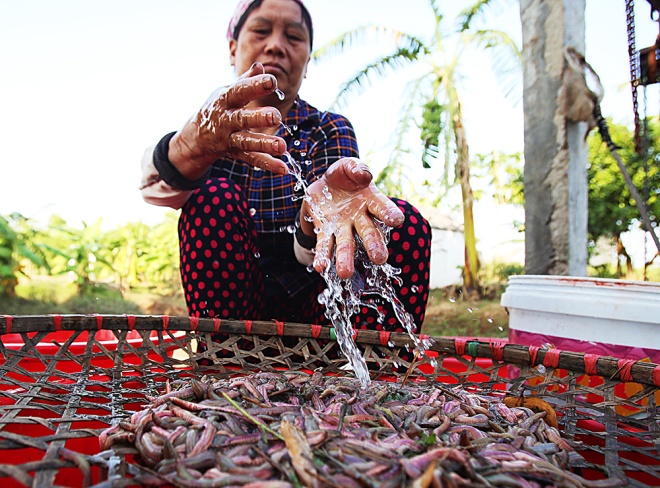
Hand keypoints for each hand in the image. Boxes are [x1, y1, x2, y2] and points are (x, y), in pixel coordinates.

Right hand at [168, 63, 288, 178]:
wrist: (196, 135)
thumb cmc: (219, 107)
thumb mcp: (227, 92)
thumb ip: (245, 81)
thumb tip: (260, 67)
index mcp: (225, 100)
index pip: (240, 91)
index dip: (255, 85)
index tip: (271, 81)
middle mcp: (226, 120)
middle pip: (242, 118)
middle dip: (259, 118)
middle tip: (275, 116)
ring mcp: (229, 138)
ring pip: (247, 141)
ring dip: (265, 144)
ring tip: (282, 146)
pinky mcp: (236, 152)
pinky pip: (252, 158)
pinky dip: (267, 164)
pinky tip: (282, 168)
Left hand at [301, 158, 404, 278]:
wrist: (325, 184)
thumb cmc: (344, 175)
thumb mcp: (349, 166)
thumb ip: (357, 168)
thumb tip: (365, 175)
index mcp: (371, 201)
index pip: (383, 208)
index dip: (390, 214)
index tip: (397, 220)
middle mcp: (360, 218)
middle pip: (369, 233)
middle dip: (373, 246)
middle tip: (379, 259)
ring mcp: (343, 227)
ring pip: (346, 244)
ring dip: (345, 258)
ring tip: (345, 274)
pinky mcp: (325, 230)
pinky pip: (324, 244)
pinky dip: (323, 256)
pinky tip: (320, 266)